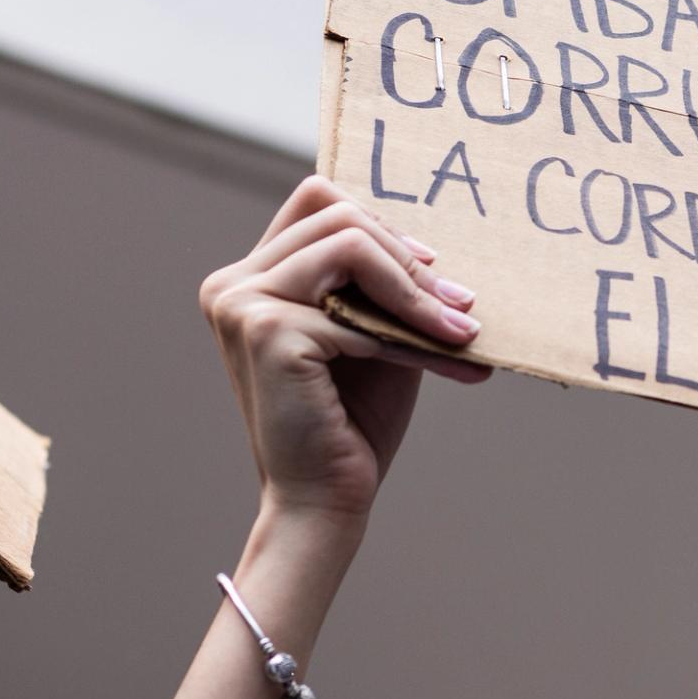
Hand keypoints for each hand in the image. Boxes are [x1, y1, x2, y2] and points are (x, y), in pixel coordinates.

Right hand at [198, 176, 490, 524]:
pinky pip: (361, 309)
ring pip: (352, 246)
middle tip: (465, 306)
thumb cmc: (354, 418)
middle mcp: (233, 283)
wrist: (327, 498)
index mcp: (251, 277)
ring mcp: (241, 303)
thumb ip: (381, 280)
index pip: (318, 199)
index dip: (382, 224)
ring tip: (463, 332)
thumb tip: (437, 235)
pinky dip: (413, 336)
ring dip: (418, 292)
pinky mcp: (265, 331)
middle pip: (340, 215)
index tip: (433, 268)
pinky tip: (453, 362)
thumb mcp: (372, 330)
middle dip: (412, 261)